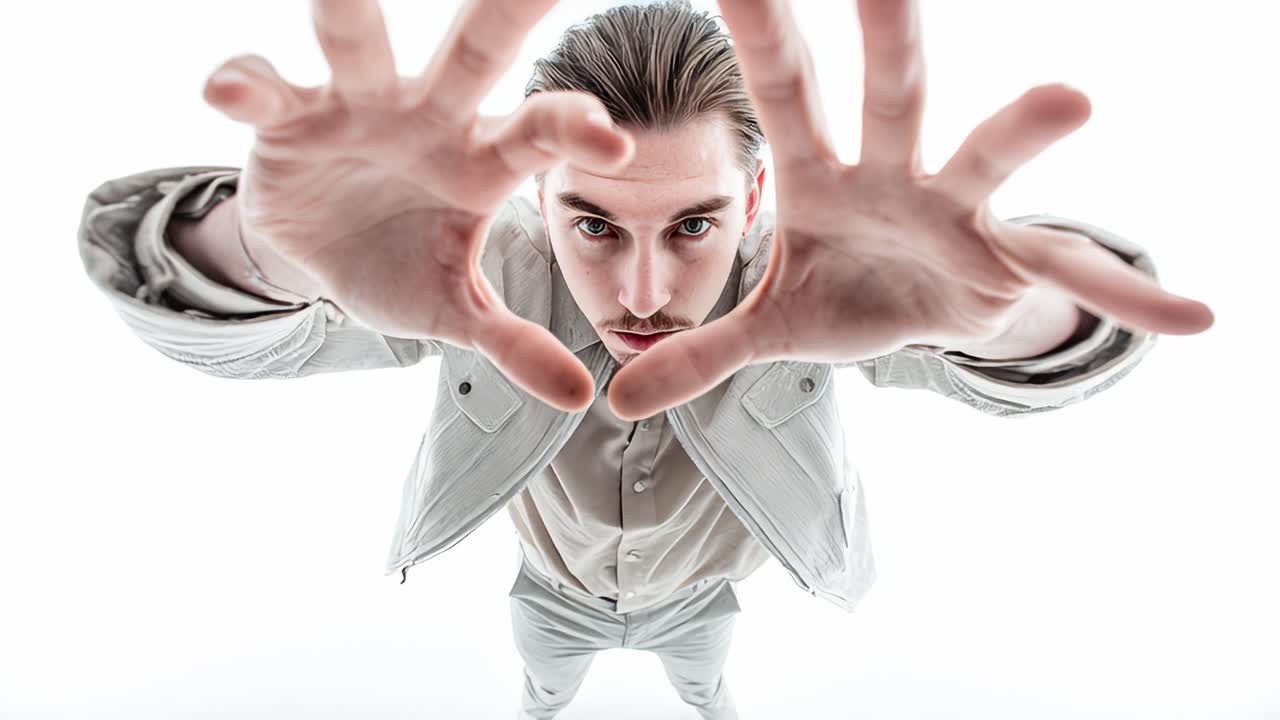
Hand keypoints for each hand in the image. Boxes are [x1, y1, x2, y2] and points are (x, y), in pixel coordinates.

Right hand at [202, 0, 634, 411]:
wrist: (318, 258)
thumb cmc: (402, 267)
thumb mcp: (458, 309)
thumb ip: (513, 343)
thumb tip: (579, 397)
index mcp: (484, 159)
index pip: (539, 133)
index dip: (574, 130)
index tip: (615, 143)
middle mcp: (429, 116)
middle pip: (473, 56)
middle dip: (505, 15)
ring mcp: (356, 105)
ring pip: (360, 49)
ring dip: (349, 17)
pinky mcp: (285, 116)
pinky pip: (266, 88)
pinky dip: (245, 85)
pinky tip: (225, 90)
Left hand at [606, 0, 1213, 420]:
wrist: (918, 316)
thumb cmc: (843, 294)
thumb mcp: (768, 329)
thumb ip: (699, 354)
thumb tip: (615, 398)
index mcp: (823, 177)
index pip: (784, 94)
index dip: (758, 33)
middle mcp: (895, 174)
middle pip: (890, 97)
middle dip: (885, 40)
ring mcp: (960, 212)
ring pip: (988, 158)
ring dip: (1022, 130)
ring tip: (1071, 95)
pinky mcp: (1008, 264)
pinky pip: (1069, 276)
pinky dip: (1123, 296)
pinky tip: (1192, 315)